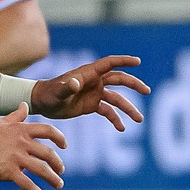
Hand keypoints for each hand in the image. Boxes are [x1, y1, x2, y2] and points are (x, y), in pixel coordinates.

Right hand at [0, 105, 66, 189]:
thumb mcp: (1, 123)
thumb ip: (17, 116)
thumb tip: (25, 104)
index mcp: (21, 130)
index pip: (48, 130)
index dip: (59, 137)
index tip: (64, 145)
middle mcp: (21, 142)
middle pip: (48, 153)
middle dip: (58, 164)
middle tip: (61, 171)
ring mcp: (15, 157)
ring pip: (42, 169)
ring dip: (53, 179)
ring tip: (59, 185)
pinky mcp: (7, 170)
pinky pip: (27, 183)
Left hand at [29, 54, 149, 129]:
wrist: (42, 103)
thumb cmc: (48, 93)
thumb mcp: (57, 91)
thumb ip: (67, 87)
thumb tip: (75, 83)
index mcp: (89, 74)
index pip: (109, 64)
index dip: (124, 61)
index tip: (138, 62)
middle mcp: (95, 81)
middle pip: (119, 80)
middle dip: (134, 85)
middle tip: (146, 91)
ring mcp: (95, 93)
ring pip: (117, 99)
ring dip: (129, 108)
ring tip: (139, 119)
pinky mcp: (93, 105)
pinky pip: (109, 111)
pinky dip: (116, 119)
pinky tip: (121, 129)